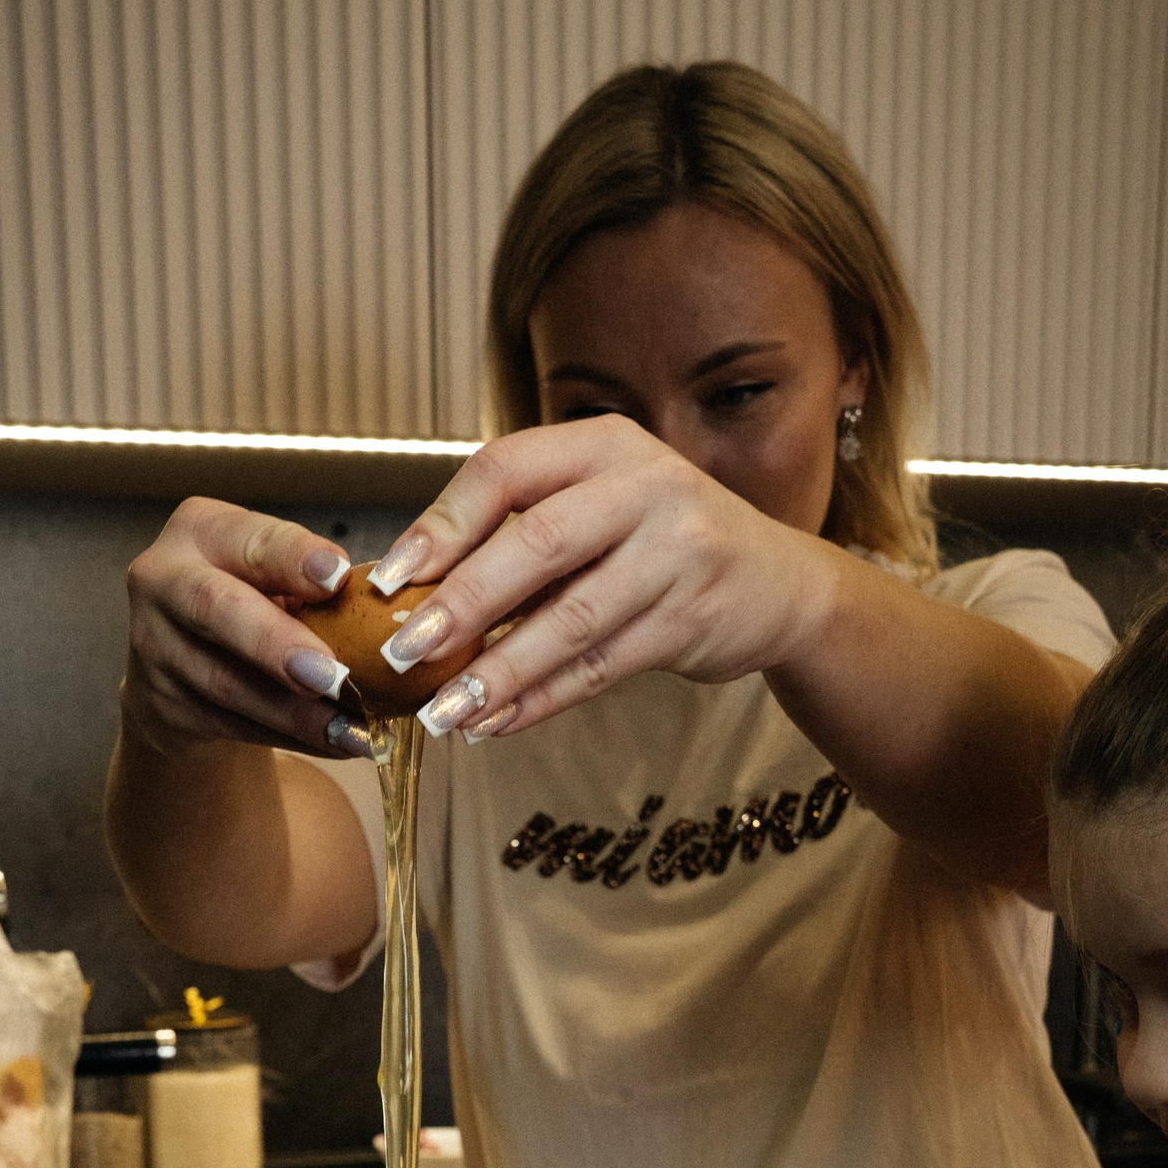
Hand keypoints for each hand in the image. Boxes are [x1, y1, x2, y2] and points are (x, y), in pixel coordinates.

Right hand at [122, 499, 370, 760]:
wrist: (185, 661)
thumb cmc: (251, 600)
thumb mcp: (275, 574)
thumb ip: (312, 581)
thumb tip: (385, 604)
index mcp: (200, 530)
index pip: (248, 539)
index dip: (292, 558)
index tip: (339, 577)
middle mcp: (163, 581)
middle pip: (215, 608)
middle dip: (277, 643)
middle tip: (333, 674)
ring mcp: (154, 647)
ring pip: (227, 683)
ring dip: (296, 712)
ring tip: (354, 728)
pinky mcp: (164, 705)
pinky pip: (235, 725)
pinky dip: (293, 738)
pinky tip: (339, 743)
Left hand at [362, 418, 836, 738]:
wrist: (780, 585)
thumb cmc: (664, 542)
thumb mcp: (602, 505)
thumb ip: (522, 530)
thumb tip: (409, 590)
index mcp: (605, 446)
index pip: (505, 470)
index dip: (439, 525)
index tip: (387, 580)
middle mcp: (646, 487)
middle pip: (537, 544)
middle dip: (462, 603)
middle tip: (403, 652)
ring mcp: (677, 553)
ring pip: (570, 619)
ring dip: (499, 671)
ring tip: (444, 711)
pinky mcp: (692, 619)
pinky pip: (601, 667)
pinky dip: (542, 699)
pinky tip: (495, 721)